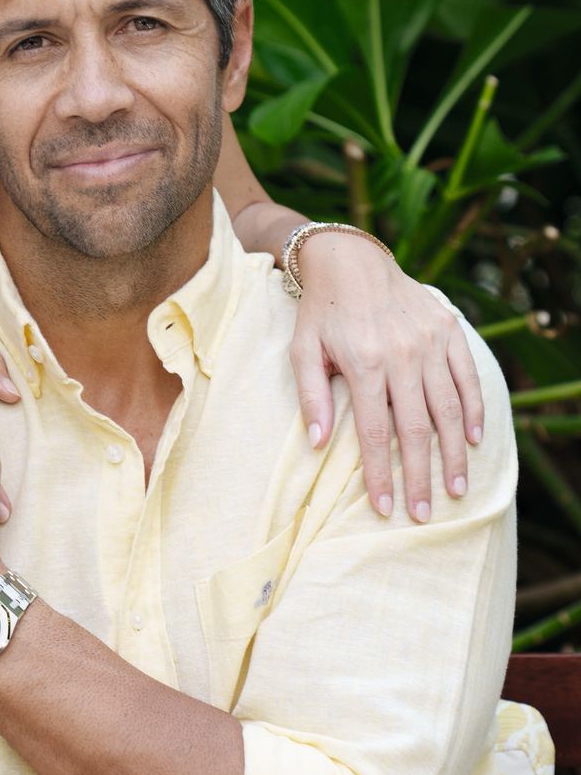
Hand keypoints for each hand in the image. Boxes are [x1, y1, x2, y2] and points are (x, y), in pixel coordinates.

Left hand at [289, 233, 483, 522]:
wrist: (351, 261)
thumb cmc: (321, 312)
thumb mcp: (302, 350)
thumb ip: (311, 396)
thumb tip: (316, 444)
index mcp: (364, 362)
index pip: (377, 432)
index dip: (381, 475)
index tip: (386, 508)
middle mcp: (402, 354)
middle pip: (417, 428)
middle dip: (421, 476)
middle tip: (425, 514)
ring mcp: (429, 341)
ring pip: (448, 407)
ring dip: (454, 453)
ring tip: (456, 488)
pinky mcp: (447, 330)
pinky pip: (466, 376)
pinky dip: (473, 409)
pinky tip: (472, 439)